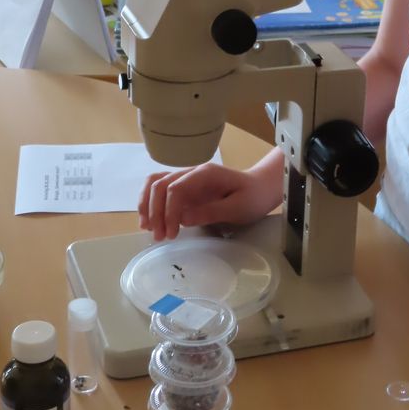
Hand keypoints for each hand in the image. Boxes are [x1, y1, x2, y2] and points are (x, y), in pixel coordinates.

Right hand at [138, 161, 281, 241]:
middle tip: (159, 237)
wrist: (261, 188)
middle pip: (161, 184)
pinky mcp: (185, 188)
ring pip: (156, 183)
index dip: (169, 211)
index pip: (176, 188)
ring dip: (148, 205)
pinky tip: (151, 220)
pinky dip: (151, 203)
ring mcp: (187, 179)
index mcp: (205, 174)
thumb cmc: (253, 198)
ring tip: (147, 228)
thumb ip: (211, 212)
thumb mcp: (237, 208)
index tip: (171, 234)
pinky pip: (161, 190)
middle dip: (155, 211)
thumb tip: (182, 218)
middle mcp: (192, 172)